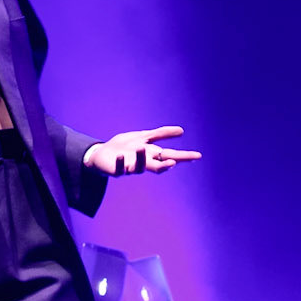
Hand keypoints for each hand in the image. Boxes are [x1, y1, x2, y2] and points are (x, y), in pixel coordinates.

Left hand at [83, 127, 201, 177]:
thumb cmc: (125, 146)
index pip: (170, 156)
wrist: (103, 154)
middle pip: (158, 166)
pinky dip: (121, 163)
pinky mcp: (116, 170)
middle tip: (172, 162)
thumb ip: (161, 134)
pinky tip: (121, 156)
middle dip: (165, 165)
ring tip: (143, 149)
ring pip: (139, 167)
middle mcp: (143, 163)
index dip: (183, 157)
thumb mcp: (144, 136)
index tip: (197, 156)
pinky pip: (119, 168)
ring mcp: (130, 167)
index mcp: (151, 155)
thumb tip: (182, 131)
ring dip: (141, 159)